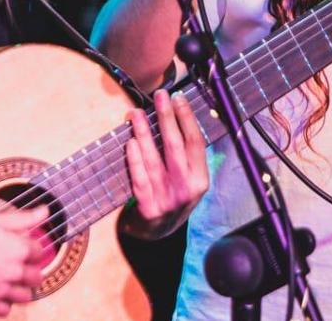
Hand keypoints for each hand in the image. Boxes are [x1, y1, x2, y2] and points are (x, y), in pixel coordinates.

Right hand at [0, 206, 49, 316]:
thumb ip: (23, 218)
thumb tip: (44, 211)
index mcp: (17, 248)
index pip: (39, 252)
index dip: (31, 248)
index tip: (25, 248)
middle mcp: (13, 271)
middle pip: (36, 277)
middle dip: (30, 270)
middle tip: (18, 265)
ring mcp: (0, 290)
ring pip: (25, 296)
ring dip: (20, 288)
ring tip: (8, 280)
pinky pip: (5, 310)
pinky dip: (3, 303)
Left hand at [122, 89, 209, 239]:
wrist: (156, 235)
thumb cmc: (172, 197)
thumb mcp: (189, 181)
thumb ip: (187, 157)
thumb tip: (177, 115)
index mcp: (201, 180)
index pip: (196, 142)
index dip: (187, 118)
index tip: (178, 98)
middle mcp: (187, 189)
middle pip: (176, 146)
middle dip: (167, 117)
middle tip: (160, 96)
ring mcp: (167, 199)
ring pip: (155, 159)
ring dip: (144, 132)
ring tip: (136, 113)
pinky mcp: (148, 208)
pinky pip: (140, 178)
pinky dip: (135, 159)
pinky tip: (130, 141)